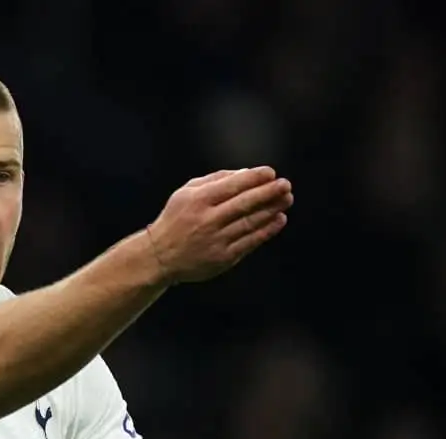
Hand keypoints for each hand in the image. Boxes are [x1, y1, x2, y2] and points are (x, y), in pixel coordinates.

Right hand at [145, 167, 293, 282]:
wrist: (159, 256)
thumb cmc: (176, 219)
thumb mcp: (186, 193)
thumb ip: (215, 180)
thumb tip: (248, 173)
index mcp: (197, 201)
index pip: (233, 185)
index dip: (255, 178)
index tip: (271, 173)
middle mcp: (207, 220)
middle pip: (245, 203)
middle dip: (269, 192)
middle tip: (286, 185)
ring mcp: (216, 240)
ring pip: (251, 222)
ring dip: (272, 210)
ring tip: (286, 200)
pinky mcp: (223, 258)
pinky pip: (250, 241)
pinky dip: (267, 230)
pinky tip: (278, 219)